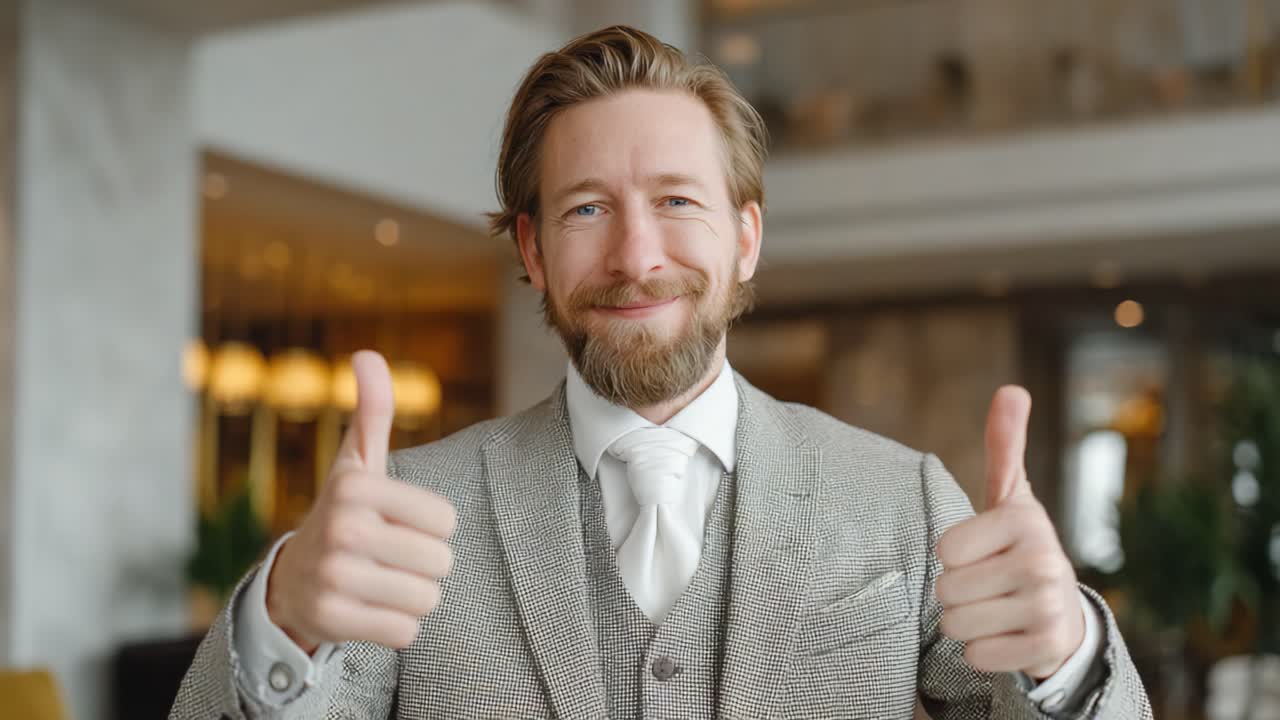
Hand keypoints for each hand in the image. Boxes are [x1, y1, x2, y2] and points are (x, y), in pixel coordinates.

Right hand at [266, 350, 456, 652]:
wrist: (290, 581)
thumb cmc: (342, 514)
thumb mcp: (357, 462)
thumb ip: (373, 411)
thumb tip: (367, 354)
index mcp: (356, 486)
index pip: (446, 518)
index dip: (432, 526)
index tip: (399, 523)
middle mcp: (342, 528)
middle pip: (441, 561)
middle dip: (425, 565)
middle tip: (390, 557)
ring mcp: (333, 577)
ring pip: (427, 599)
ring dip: (413, 596)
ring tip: (382, 582)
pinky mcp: (332, 621)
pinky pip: (406, 632)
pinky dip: (397, 626)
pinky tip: (370, 609)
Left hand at [934, 386, 1083, 678]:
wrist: (1063, 612)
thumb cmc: (1020, 548)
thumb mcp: (1010, 496)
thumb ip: (1004, 445)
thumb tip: (1011, 389)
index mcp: (1024, 521)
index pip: (945, 548)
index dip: (955, 554)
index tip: (984, 551)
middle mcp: (1043, 561)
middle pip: (947, 589)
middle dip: (958, 592)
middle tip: (990, 584)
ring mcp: (1048, 607)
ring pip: (957, 625)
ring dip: (967, 622)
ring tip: (996, 608)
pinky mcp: (1046, 648)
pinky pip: (976, 657)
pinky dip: (984, 652)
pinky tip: (1007, 636)